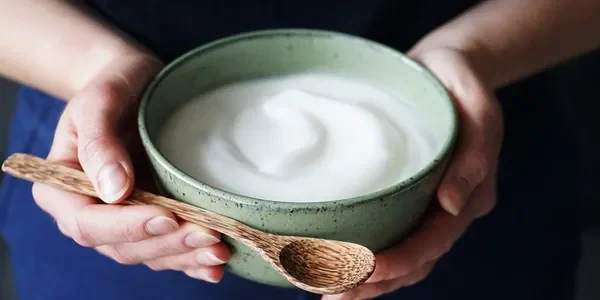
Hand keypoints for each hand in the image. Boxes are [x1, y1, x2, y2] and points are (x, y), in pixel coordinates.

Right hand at [31, 53, 229, 282]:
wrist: (134, 85)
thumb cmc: (112, 87)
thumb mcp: (99, 101)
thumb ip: (100, 144)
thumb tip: (114, 192)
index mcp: (62, 189)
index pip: (88, 223)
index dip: (127, 227)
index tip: (166, 216)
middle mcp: (91, 212)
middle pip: (123, 246)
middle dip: (168, 244)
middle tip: (209, 236)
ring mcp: (122, 220)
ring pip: (149, 253)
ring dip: (184, 257)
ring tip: (219, 252)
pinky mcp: (150, 218)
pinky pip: (166, 248)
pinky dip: (190, 261)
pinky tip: (214, 266)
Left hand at [323, 48, 503, 298]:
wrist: (449, 69)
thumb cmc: (462, 83)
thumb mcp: (476, 107)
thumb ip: (473, 155)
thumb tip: (451, 205)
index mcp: (471, 194)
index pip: (435, 241)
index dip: (402, 260)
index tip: (366, 269)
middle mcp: (451, 208)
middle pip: (417, 261)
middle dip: (375, 281)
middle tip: (332, 292)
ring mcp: (431, 206)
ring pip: (404, 258)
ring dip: (368, 280)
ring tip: (327, 290)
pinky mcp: (411, 198)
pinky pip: (393, 235)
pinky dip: (368, 257)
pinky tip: (338, 264)